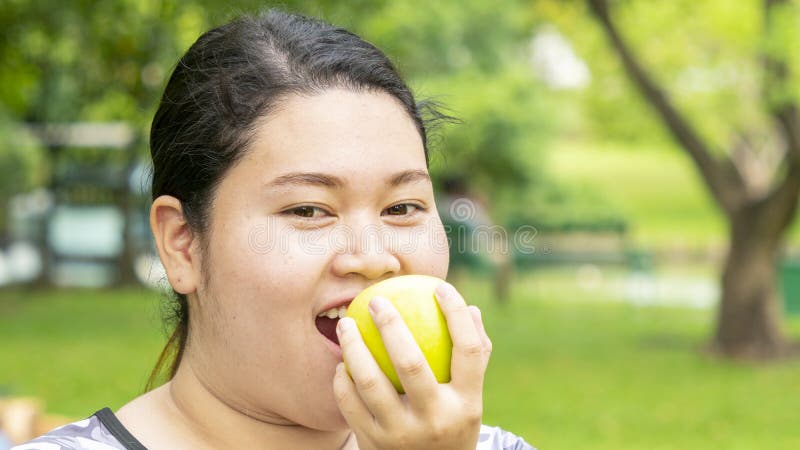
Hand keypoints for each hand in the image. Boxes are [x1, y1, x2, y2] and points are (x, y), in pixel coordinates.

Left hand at [333, 282, 491, 449]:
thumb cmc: (452, 424)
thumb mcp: (471, 401)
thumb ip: (474, 357)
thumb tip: (471, 308)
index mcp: (467, 404)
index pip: (468, 351)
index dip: (457, 315)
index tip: (440, 287)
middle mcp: (436, 420)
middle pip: (411, 363)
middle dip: (390, 325)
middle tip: (376, 301)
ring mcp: (402, 435)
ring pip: (369, 383)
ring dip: (352, 348)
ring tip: (345, 325)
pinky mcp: (374, 445)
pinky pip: (350, 404)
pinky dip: (342, 381)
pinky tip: (340, 363)